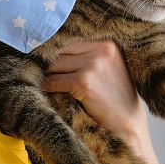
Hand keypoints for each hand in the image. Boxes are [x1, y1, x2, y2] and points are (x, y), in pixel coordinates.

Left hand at [40, 40, 161, 163]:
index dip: (57, 49)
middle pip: (62, 50)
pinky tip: (45, 90)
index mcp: (109, 44)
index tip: (44, 56)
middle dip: (49, 61)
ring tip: (39, 79)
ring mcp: (93, 66)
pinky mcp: (83, 83)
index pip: (72, 40)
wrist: (128, 123)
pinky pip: (54, 81)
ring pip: (55, 64)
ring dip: (45, 73)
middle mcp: (102, 50)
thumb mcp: (109, 67)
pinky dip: (46, 86)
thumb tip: (54, 49)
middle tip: (36, 69)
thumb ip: (89, 55)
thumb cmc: (117, 97)